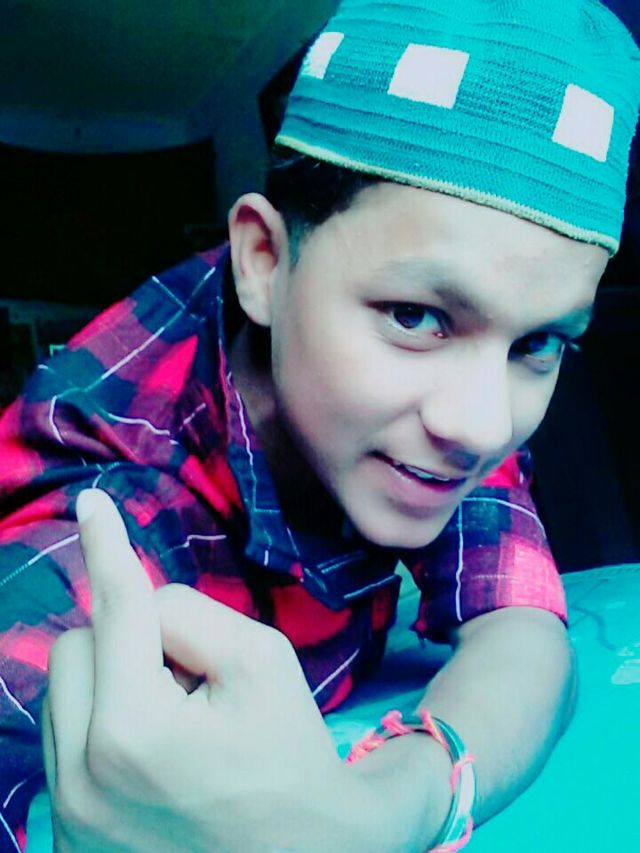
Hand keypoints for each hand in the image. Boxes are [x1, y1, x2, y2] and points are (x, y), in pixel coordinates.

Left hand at [42, 489, 362, 851]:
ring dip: (114, 682)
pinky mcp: (66, 839)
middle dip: (131, 642)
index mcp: (134, 731)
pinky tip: (154, 758)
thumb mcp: (264, 663)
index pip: (118, 607)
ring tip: (176, 724)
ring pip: (62, 691)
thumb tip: (139, 610)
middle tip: (193, 682)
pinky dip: (102, 726)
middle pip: (78, 644)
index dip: (108, 545)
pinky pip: (62, 742)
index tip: (92, 501)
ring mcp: (67, 818)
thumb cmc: (295, 762)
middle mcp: (81, 778)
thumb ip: (192, 614)